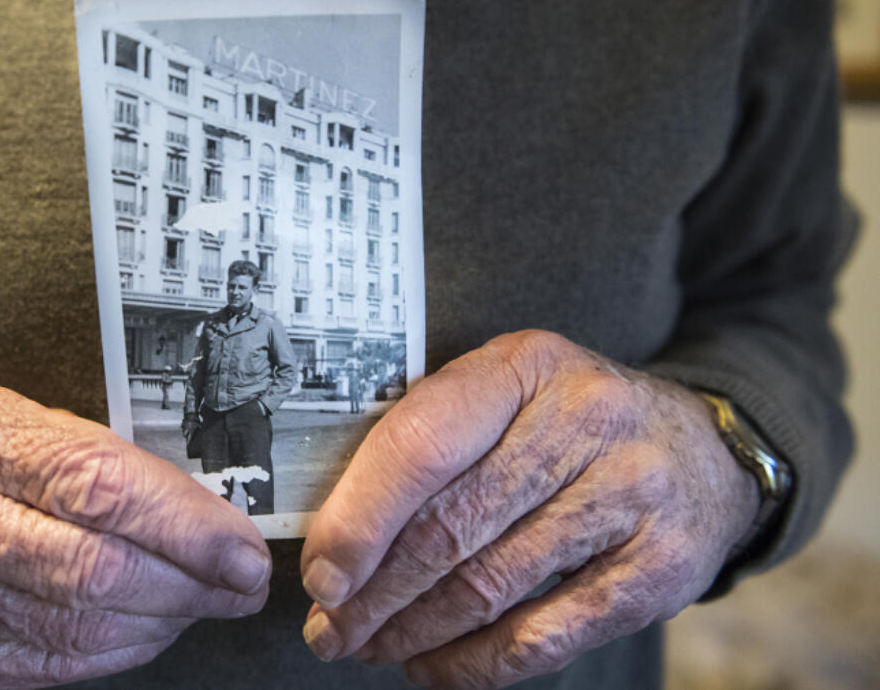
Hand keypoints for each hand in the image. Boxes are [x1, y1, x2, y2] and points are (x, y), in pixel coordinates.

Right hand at [0, 379, 269, 689]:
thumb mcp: (7, 418)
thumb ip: (94, 457)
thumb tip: (203, 515)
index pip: (97, 484)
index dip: (186, 524)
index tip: (242, 547)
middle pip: (92, 568)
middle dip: (189, 583)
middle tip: (240, 584)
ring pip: (76, 628)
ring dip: (161, 622)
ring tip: (199, 603)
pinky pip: (46, 667)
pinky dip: (114, 653)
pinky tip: (145, 630)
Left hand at [298, 330, 758, 688]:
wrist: (705, 451)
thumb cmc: (573, 422)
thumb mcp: (510, 392)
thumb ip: (433, 438)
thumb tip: (338, 532)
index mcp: (524, 366)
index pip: (422, 445)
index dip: (360, 519)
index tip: (320, 575)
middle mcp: (583, 420)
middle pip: (451, 525)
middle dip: (375, 593)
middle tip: (329, 629)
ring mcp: (629, 496)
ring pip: (490, 586)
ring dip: (414, 631)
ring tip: (369, 647)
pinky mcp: (658, 571)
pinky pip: (544, 635)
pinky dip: (475, 664)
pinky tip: (432, 666)